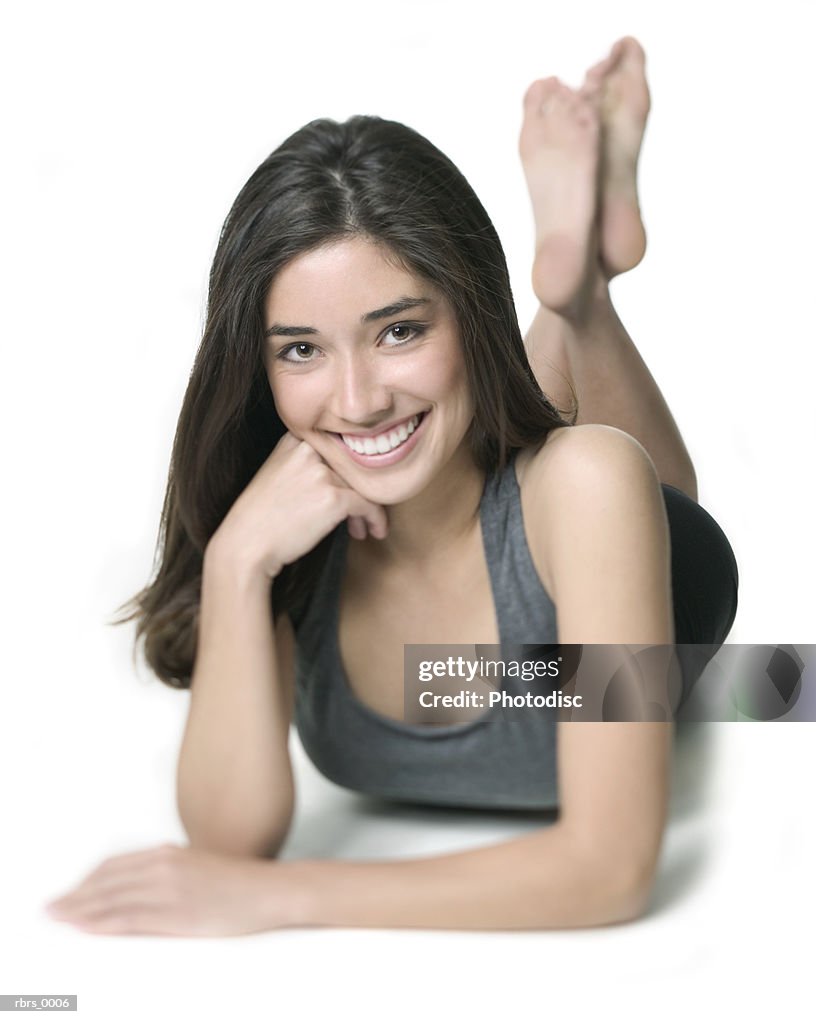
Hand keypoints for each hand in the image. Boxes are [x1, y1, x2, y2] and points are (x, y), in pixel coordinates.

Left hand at [43, 843, 294, 936]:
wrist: (269, 891)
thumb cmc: (239, 883)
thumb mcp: (198, 867)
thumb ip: (170, 870)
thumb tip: (144, 883)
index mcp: (168, 854)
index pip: (113, 866)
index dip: (86, 881)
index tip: (68, 893)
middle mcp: (163, 866)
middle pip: (105, 882)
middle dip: (74, 896)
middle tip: (50, 908)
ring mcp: (168, 890)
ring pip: (110, 900)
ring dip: (79, 910)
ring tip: (57, 918)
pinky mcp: (175, 914)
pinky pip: (128, 919)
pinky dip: (101, 922)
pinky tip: (86, 927)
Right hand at [210, 432, 387, 578]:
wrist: (246, 544)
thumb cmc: (261, 518)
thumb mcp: (277, 475)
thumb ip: (306, 465)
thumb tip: (346, 475)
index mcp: (294, 440)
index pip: (336, 448)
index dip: (347, 471)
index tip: (349, 490)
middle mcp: (308, 450)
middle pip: (351, 466)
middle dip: (357, 492)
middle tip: (357, 517)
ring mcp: (321, 472)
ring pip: (363, 485)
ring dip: (366, 510)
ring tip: (360, 528)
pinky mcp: (333, 497)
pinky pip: (369, 504)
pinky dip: (375, 519)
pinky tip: (373, 532)